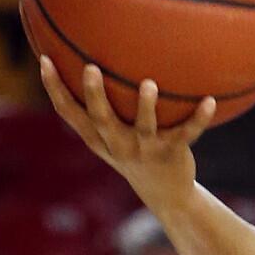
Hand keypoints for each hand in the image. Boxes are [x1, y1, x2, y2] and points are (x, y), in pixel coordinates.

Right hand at [38, 56, 214, 209]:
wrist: (166, 193)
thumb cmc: (134, 154)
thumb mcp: (111, 138)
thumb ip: (99, 111)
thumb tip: (89, 64)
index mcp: (99, 138)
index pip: (69, 113)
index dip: (54, 88)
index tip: (44, 60)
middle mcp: (118, 144)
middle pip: (101, 119)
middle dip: (94, 94)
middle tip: (90, 68)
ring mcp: (145, 149)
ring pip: (145, 127)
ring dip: (146, 106)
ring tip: (149, 84)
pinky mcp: (172, 152)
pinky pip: (187, 133)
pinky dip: (199, 118)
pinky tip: (209, 101)